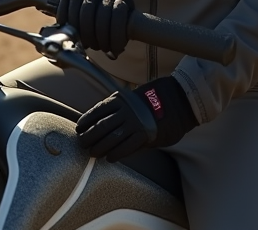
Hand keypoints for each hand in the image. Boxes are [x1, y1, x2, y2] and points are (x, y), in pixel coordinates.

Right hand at [54, 0, 133, 55]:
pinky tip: (71, 33)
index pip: (118, 15)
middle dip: (98, 39)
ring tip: (86, 43)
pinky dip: (66, 25)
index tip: (114, 48)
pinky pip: (64, 10)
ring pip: (80, 15)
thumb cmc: (106, 0)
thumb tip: (116, 51)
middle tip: (98, 48)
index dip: (116, 36)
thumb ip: (123, 24)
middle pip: (98, 18)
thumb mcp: (120, 6)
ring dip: (82, 34)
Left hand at [75, 76, 197, 161]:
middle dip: (89, 136)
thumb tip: (103, 122)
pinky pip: (127, 147)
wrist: (178, 100)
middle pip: (101, 126)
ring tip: (93, 153)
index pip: (97, 111)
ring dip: (100, 147)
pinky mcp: (146, 135)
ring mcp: (135, 123)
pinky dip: (117, 153)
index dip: (86, 120)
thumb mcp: (133, 98)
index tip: (79, 128)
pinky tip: (111, 158)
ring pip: (111, 138)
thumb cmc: (155, 99)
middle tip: (82, 143)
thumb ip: (120, 109)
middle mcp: (126, 111)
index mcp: (120, 99)